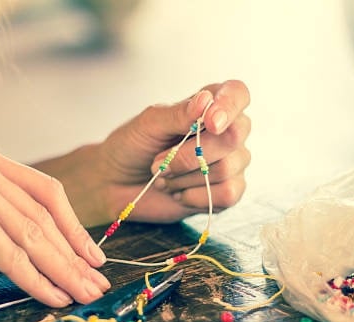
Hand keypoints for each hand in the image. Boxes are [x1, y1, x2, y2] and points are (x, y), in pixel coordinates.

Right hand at [0, 142, 109, 314]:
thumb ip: (13, 229)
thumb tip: (64, 251)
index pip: (42, 191)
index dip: (72, 227)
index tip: (91, 256)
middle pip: (40, 216)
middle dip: (72, 255)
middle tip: (96, 282)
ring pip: (31, 236)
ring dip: (63, 271)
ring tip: (84, 294)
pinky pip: (12, 254)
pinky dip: (37, 281)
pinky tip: (56, 298)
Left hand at [39, 81, 250, 225]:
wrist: (116, 184)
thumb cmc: (132, 147)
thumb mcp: (148, 124)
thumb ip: (178, 114)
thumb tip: (205, 101)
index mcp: (210, 105)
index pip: (237, 94)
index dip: (229, 106)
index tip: (210, 123)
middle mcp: (226, 132)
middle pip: (233, 136)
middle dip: (189, 154)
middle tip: (159, 161)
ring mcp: (229, 163)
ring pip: (227, 168)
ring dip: (184, 177)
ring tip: (163, 177)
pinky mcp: (225, 193)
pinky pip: (227, 194)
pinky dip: (195, 196)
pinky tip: (177, 192)